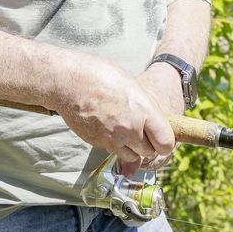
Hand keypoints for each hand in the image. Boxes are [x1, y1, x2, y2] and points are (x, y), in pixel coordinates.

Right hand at [55, 56, 174, 172]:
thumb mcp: (132, 85)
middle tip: (142, 130)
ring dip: (132, 148)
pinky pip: (112, 149)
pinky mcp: (96, 143)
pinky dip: (114, 143)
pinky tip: (107, 125)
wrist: (67, 81)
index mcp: (142, 111)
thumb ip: (146, 108)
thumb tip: (154, 122)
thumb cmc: (100, 75)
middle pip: (149, 152)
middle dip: (149, 144)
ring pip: (131, 156)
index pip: (166, 143)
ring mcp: (111, 138)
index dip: (166, 142)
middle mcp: (128, 128)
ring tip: (125, 129)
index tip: (162, 137)